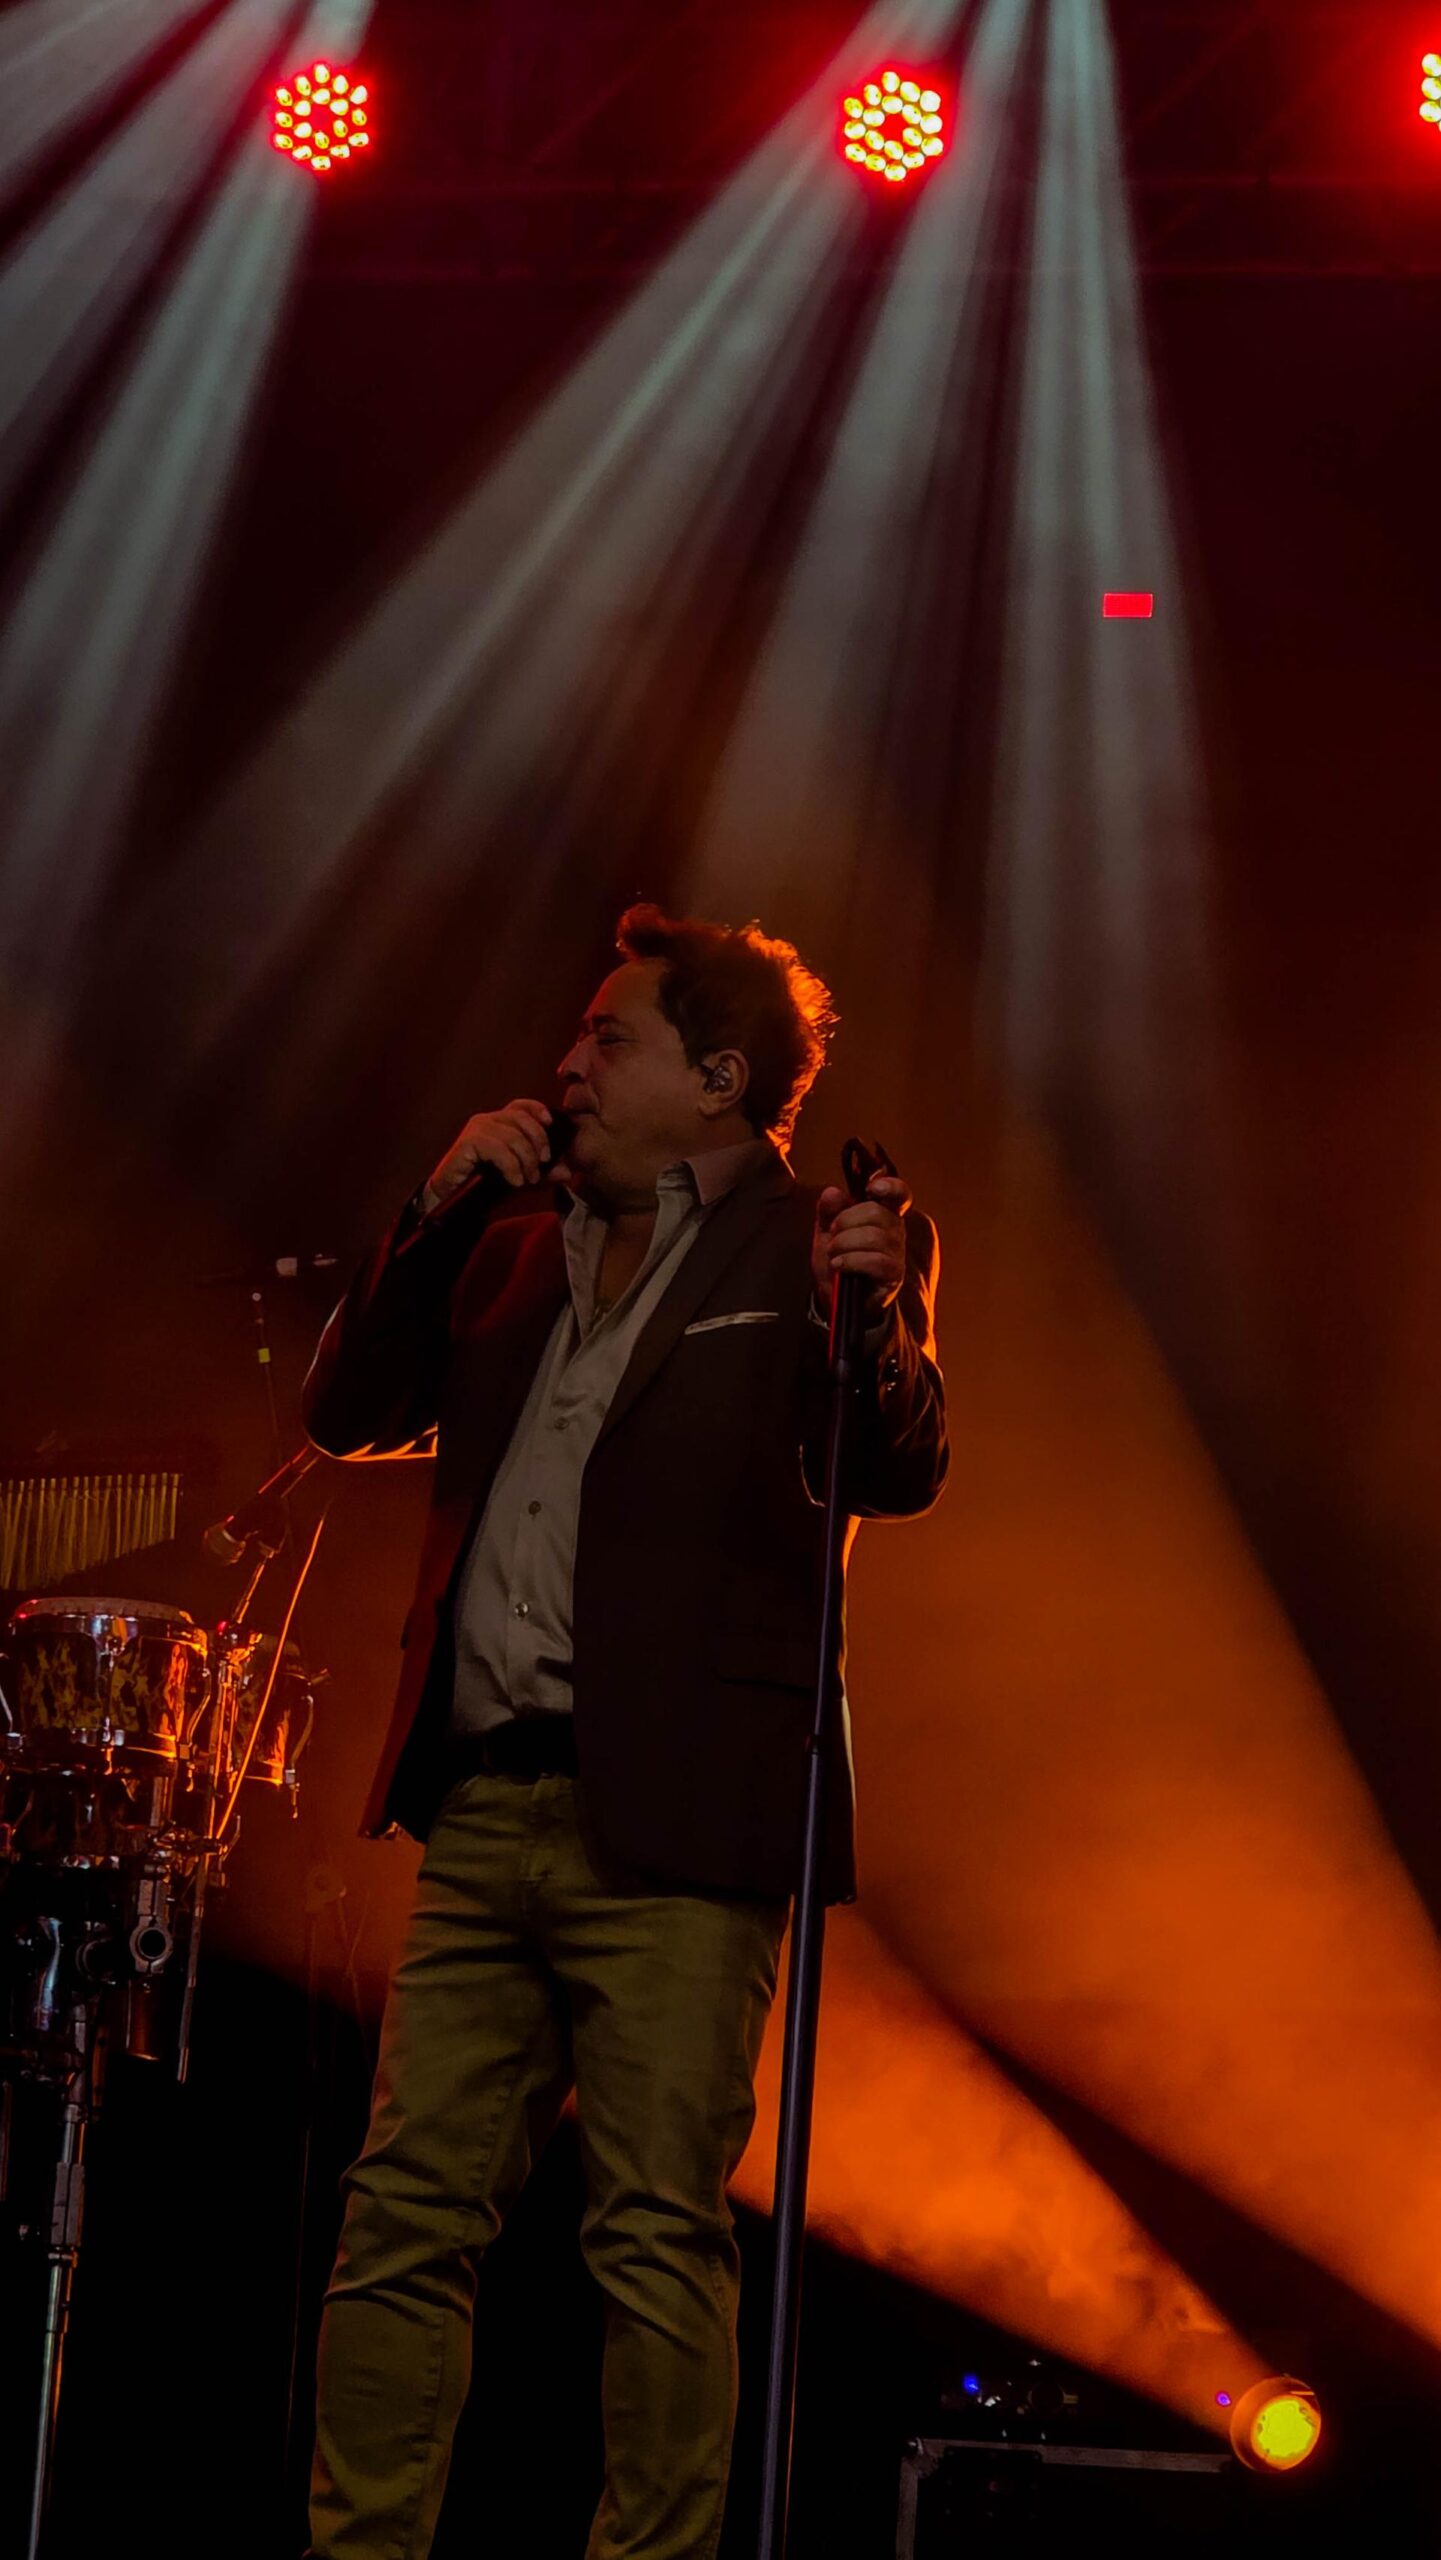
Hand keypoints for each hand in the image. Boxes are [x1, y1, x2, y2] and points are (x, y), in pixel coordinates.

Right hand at [423, 1101, 557, 1208]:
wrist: (454, 1200)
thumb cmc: (486, 1186)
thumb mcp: (522, 1178)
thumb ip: (544, 1174)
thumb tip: (567, 1173)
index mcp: (500, 1123)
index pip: (521, 1106)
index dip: (537, 1109)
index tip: (550, 1123)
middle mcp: (487, 1120)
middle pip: (521, 1118)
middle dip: (538, 1141)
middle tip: (542, 1165)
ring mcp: (476, 1129)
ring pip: (512, 1136)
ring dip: (526, 1160)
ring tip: (527, 1179)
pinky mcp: (468, 1142)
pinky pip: (498, 1148)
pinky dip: (511, 1166)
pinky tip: (514, 1181)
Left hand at [811, 1174, 910, 1326]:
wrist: (836, 1298)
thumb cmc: (836, 1260)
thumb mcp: (825, 1232)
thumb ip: (828, 1211)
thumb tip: (833, 1192)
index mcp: (883, 1214)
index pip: (899, 1194)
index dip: (890, 1186)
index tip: (872, 1188)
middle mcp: (895, 1231)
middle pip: (876, 1212)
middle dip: (845, 1222)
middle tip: (832, 1236)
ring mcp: (897, 1253)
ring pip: (874, 1236)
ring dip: (844, 1244)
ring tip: (833, 1255)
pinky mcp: (894, 1275)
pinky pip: (876, 1261)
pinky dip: (851, 1261)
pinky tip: (839, 1265)